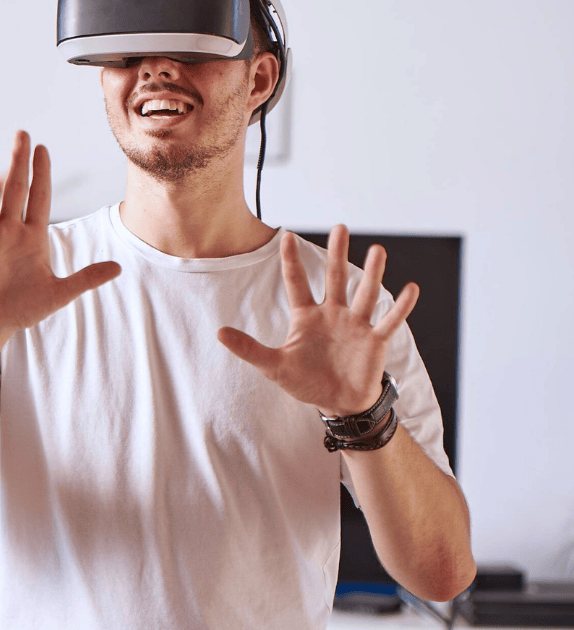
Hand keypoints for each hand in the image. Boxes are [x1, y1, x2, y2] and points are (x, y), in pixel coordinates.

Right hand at [0, 130, 120, 343]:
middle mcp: (9, 231)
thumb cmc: (23, 309)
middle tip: (22, 133)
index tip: (43, 149)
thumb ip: (86, 279)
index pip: (39, 198)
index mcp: (33, 237)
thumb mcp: (59, 294)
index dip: (41, 174)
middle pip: (15, 190)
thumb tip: (118, 268)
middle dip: (19, 162)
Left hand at [217, 225, 418, 416]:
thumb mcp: (274, 366)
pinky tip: (410, 288)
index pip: (296, 282)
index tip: (285, 234)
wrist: (338, 403)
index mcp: (306, 316)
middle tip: (340, 227)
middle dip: (337, 253)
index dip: (291, 260)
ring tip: (378, 250)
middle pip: (335, 278)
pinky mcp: (374, 340)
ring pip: (364, 293)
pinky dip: (400, 307)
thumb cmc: (306, 382)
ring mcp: (355, 324)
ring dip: (372, 272)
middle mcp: (332, 313)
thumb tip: (219, 332)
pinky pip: (389, 320)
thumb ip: (249, 349)